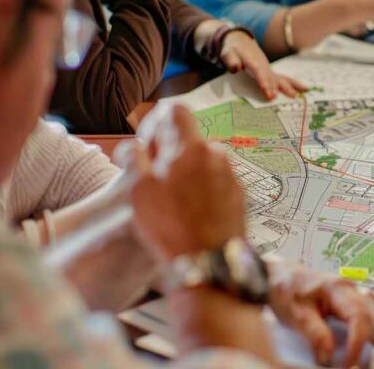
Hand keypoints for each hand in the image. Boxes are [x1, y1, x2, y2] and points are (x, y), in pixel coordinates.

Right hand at [116, 105, 244, 262]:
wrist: (209, 262)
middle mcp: (216, 155)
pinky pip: (218, 182)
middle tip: (157, 180)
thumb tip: (134, 144)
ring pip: (205, 163)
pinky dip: (205, 189)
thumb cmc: (170, 227)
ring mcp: (231, 174)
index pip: (177, 112)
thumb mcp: (139, 192)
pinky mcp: (239, 194)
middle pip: (190, 141)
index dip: (160, 122)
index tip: (150, 142)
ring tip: (175, 202)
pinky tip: (193, 213)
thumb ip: (135, 160)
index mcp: (191, 148)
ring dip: (190, 173)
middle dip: (173, 153)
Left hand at [220, 30, 307, 99]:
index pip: (259, 72)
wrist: (241, 41)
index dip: (264, 81)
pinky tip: (305, 89)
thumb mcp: (228, 52)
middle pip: (270, 77)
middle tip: (275, 98)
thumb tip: (236, 68)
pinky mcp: (271, 73)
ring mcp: (269, 69)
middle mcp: (264, 65)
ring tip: (294, 95)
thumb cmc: (233, 49)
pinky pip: (284, 79)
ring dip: (287, 87)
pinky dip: (294, 84)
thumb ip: (231, 60)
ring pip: (280, 78)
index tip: (268, 92)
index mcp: (253, 61)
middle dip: (273, 87)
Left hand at [267, 259, 373, 366]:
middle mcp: (350, 292)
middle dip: (369, 345)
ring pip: (368, 321)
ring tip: (360, 362)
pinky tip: (356, 353)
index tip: (348, 363)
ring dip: (366, 343)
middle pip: (369, 319)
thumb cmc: (287, 290)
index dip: (357, 343)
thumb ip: (315, 334)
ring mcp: (350, 298)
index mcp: (338, 289)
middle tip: (362, 365)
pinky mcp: (345, 307)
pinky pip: (358, 324)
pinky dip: (358, 339)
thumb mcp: (297, 314)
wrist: (278, 277)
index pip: (358, 317)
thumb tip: (328, 357)